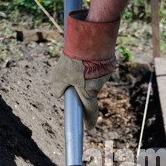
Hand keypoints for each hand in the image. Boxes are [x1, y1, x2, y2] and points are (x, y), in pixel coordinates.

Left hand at [51, 10, 118, 128]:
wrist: (91, 38)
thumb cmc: (75, 60)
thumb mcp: (59, 76)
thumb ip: (57, 88)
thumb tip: (58, 93)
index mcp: (88, 92)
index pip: (90, 111)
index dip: (89, 120)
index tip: (89, 127)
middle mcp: (99, 85)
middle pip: (88, 88)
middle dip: (79, 82)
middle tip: (71, 70)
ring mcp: (105, 72)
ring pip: (91, 75)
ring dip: (83, 68)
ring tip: (76, 56)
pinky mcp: (108, 61)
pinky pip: (96, 63)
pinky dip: (90, 59)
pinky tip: (85, 51)